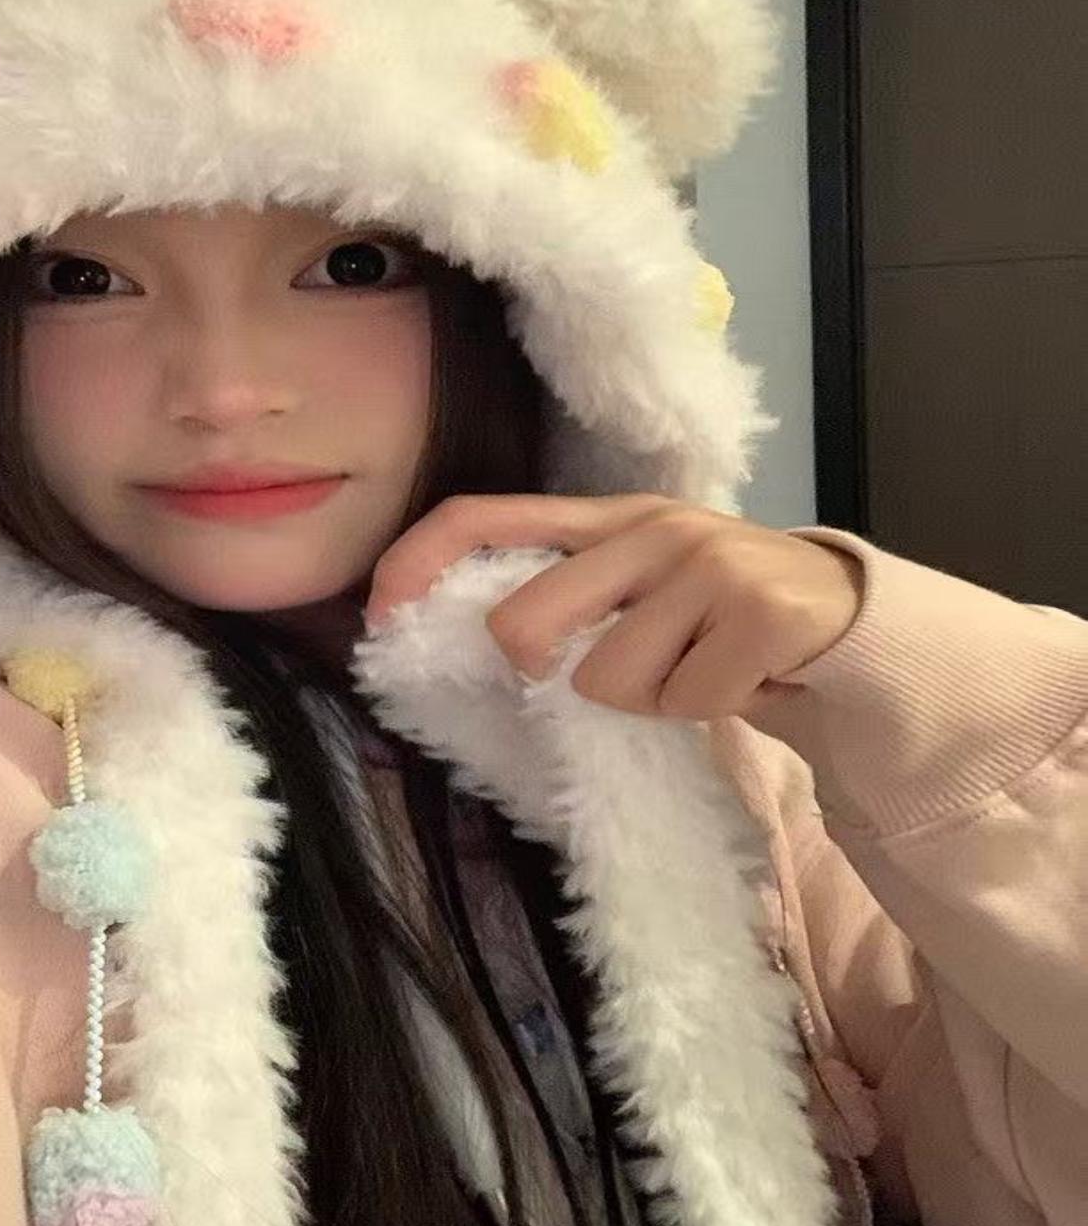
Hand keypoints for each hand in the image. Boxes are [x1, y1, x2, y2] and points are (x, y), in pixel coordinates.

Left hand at [363, 493, 865, 721]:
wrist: (846, 620)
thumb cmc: (717, 615)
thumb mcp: (640, 587)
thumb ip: (569, 595)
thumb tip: (476, 637)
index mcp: (604, 517)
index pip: (485, 515)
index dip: (417, 560)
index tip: (379, 614)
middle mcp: (648, 526)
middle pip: (524, 623)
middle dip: (546, 671)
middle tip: (612, 671)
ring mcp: (705, 561)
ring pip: (605, 680)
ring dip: (647, 698)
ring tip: (693, 667)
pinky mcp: (757, 609)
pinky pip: (682, 700)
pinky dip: (703, 709)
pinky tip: (737, 676)